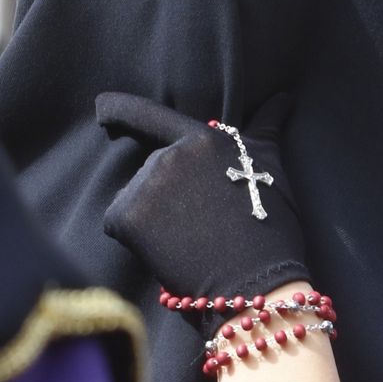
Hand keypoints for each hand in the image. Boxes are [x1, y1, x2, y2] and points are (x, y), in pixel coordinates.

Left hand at [96, 93, 306, 307]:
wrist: (255, 283)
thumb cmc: (268, 230)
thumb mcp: (271, 167)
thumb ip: (266, 128)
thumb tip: (283, 98)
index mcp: (203, 139)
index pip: (149, 115)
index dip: (118, 110)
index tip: (99, 110)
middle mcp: (171, 154)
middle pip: (151, 171)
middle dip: (166, 196)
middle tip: (200, 227)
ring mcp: (147, 184)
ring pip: (135, 199)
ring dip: (152, 220)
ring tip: (188, 241)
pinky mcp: (127, 216)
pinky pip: (118, 224)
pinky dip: (136, 241)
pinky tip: (167, 252)